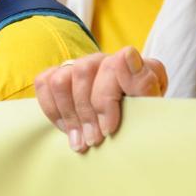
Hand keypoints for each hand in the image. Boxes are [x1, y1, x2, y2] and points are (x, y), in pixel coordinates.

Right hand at [34, 47, 166, 152]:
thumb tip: (127, 54)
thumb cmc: (142, 122)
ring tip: (80, 140)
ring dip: (68, 114)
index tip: (109, 129)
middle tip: (93, 141)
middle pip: (82, 71)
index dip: (106, 98)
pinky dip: (52, 109)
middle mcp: (104, 59)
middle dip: (85, 111)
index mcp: (134, 64)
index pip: (113, 64)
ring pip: (60, 79)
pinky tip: (67, 129)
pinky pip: (44, 83)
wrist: (130, 132)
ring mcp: (80, 66)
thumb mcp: (151, 110)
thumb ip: (144, 83)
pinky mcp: (61, 74)